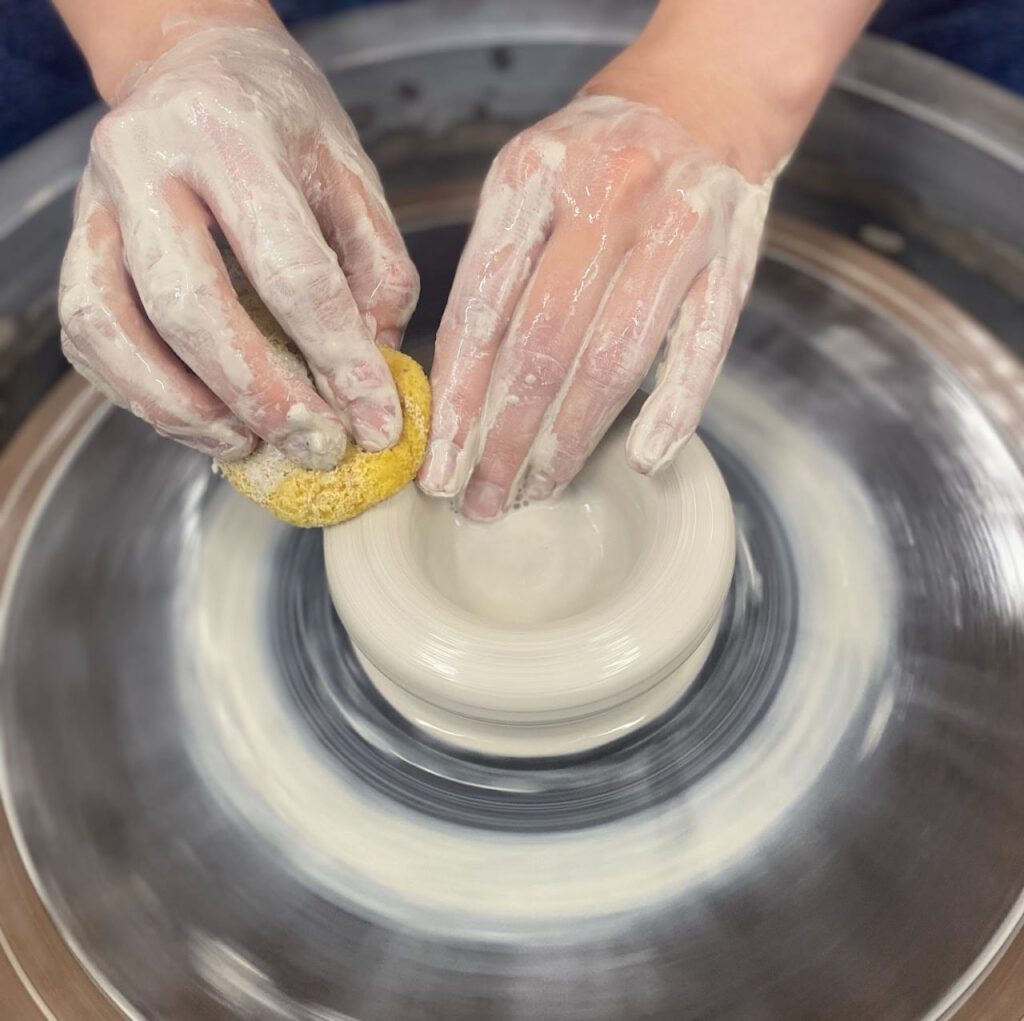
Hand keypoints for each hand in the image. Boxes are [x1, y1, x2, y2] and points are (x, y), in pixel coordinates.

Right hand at [58, 20, 417, 466]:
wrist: (196, 65)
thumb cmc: (285, 124)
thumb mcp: (352, 173)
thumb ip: (376, 268)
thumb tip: (374, 373)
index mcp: (230, 134)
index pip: (292, 269)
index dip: (340, 360)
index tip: (377, 423)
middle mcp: (144, 163)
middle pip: (192, 306)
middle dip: (261, 396)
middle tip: (317, 447)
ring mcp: (95, 204)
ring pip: (114, 329)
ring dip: (185, 408)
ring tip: (250, 444)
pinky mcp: (75, 243)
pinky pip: (88, 336)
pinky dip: (141, 394)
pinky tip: (203, 419)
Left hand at [419, 94, 772, 518]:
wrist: (700, 99)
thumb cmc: (593, 158)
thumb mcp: (524, 184)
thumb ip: (493, 273)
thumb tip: (458, 393)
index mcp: (531, 177)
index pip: (479, 314)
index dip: (455, 405)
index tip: (438, 468)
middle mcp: (604, 197)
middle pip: (540, 351)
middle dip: (503, 442)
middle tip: (482, 502)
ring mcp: (675, 229)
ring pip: (612, 363)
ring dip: (568, 442)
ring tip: (536, 491)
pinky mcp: (732, 260)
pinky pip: (700, 350)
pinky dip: (672, 411)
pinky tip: (641, 458)